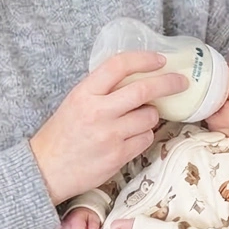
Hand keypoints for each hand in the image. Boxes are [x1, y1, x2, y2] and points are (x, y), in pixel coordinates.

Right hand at [30, 52, 186, 206]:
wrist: (46, 170)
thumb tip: (137, 78)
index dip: (144, 59)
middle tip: (181, 82)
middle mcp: (98, 112)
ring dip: (151, 116)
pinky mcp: (118, 156)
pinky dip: (144, 136)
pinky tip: (131, 137)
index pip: (119, 65)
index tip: (160, 60)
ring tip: (138, 119)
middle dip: (169, 83)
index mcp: (84, 93)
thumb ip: (102, 90)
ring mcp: (110, 135)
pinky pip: (145, 139)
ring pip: (150, 117)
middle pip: (144, 90)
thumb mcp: (75, 102)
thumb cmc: (62, 134)